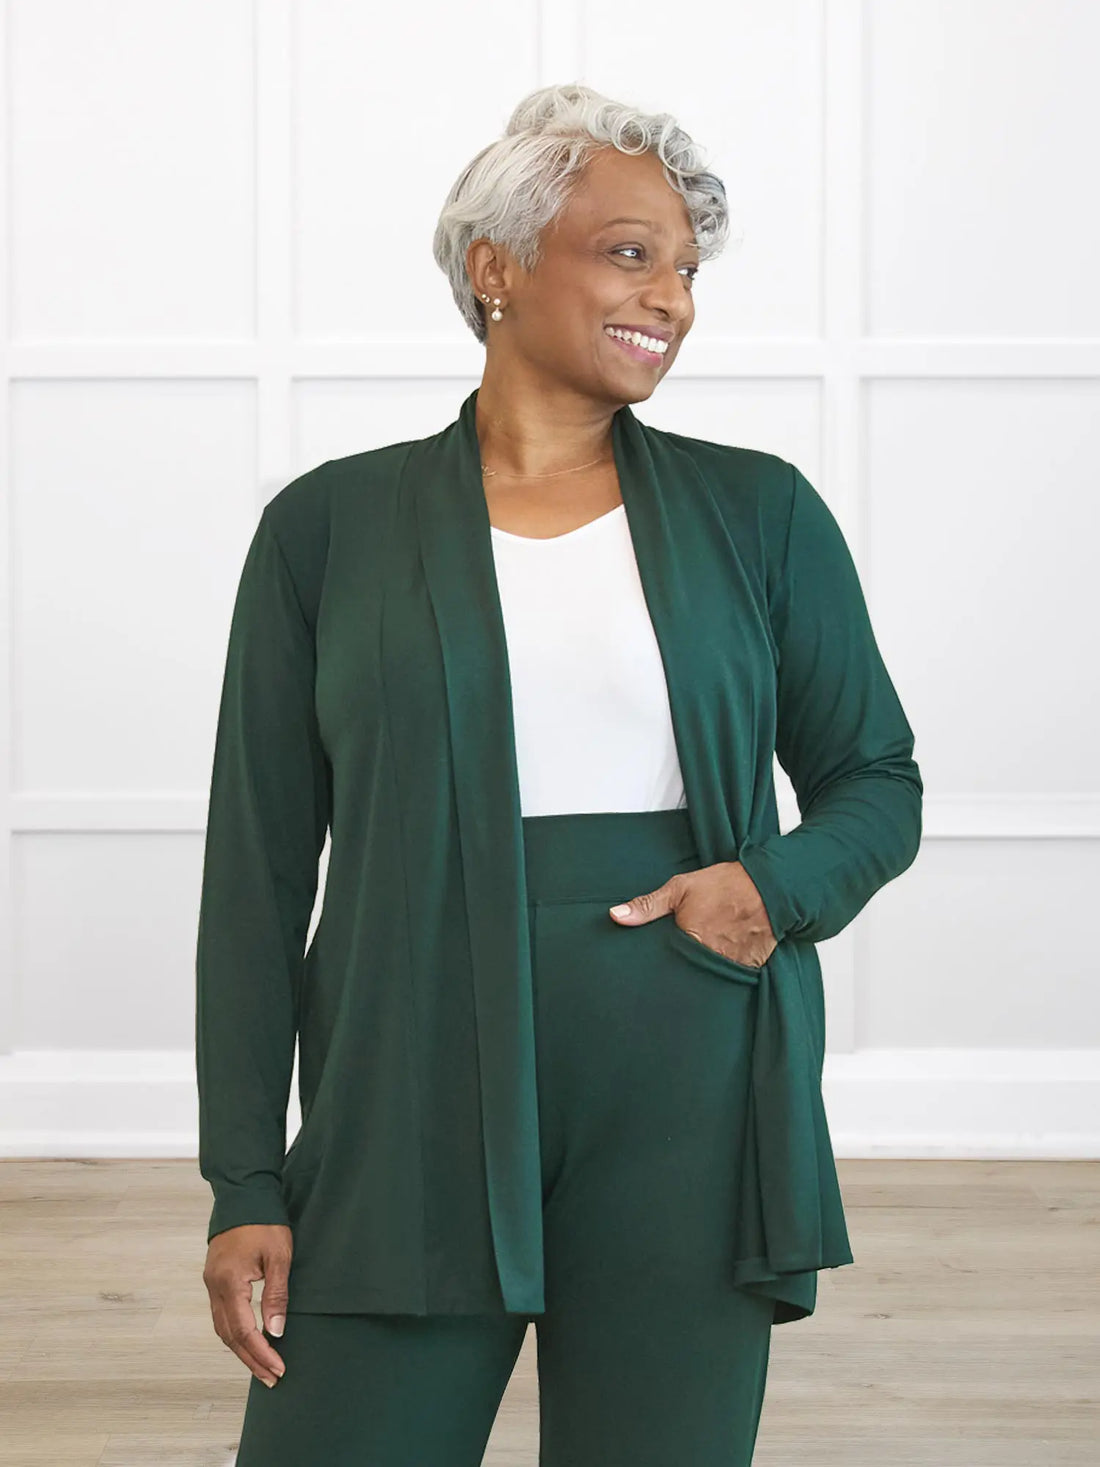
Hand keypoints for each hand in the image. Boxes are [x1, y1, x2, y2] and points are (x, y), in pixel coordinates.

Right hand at [203, 1223, 291, 1386]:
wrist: (243, 1195)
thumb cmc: (263, 1222)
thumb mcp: (278, 1256)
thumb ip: (276, 1294)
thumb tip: (275, 1331)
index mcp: (229, 1283)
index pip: (243, 1331)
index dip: (260, 1353)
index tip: (278, 1369)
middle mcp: (214, 1287)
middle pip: (229, 1336)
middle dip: (250, 1360)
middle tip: (272, 1378)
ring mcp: (211, 1284)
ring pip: (222, 1328)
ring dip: (241, 1350)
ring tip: (263, 1366)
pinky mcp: (214, 1279)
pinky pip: (221, 1315)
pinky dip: (235, 1333)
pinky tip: (248, 1340)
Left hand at [609, 860, 776, 968]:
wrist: (770, 886)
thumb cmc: (725, 884)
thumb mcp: (680, 888)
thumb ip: (647, 906)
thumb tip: (615, 916)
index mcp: (689, 940)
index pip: (666, 965)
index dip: (662, 964)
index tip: (658, 964)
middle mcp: (709, 958)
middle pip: (687, 974)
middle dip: (683, 970)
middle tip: (687, 956)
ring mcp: (731, 965)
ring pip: (709, 977)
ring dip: (705, 971)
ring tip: (706, 956)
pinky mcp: (750, 968)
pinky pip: (733, 977)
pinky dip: (727, 970)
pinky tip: (725, 956)